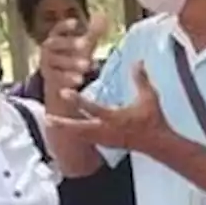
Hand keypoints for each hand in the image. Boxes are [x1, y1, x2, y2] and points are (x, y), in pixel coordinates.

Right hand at [40, 13, 107, 104]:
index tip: (76, 22)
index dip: (65, 25)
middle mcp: (48, 51)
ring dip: (70, 64)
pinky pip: (56, 81)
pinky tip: (78, 83)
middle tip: (85, 44)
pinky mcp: (50, 82)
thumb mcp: (83, 46)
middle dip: (70, 43)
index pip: (58, 29)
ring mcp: (47, 66)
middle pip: (56, 44)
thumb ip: (92, 33)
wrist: (61, 84)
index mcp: (55, 39)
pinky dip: (66, 82)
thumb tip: (103, 16)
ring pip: (56, 63)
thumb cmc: (72, 58)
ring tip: (86, 68)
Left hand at [46, 62, 170, 155]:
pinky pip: (87, 139)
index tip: (63, 92)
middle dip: (64, 123)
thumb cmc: (153, 119)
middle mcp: (108, 130)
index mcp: (116, 118)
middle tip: (48, 117)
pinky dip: (76, 133)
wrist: (157, 143)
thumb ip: (141, 79)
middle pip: (81, 128)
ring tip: (50, 121)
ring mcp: (106, 139)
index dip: (77, 100)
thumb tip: (138, 61)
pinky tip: (66, 128)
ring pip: (81, 135)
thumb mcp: (150, 97)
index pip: (93, 109)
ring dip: (66, 128)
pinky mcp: (106, 144)